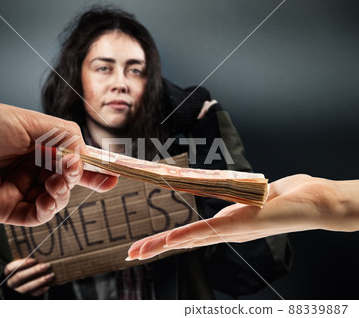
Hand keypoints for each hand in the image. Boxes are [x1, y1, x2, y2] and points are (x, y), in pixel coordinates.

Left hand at [0, 101, 117, 224]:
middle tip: (83, 174)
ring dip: (62, 192)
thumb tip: (85, 152)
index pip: (73, 157)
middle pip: (68, 180)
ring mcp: (21, 189)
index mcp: (39, 144)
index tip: (114, 173)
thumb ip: (62, 135)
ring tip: (56, 182)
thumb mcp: (28, 121)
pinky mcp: (7, 209)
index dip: (93, 166)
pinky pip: (36, 216)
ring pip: (56, 198)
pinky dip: (47, 210)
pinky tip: (47, 200)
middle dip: (81, 179)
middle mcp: (32, 167)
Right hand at [5, 258, 53, 296]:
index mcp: (8, 273)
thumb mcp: (21, 266)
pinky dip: (41, 290)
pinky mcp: (24, 297)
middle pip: (20, 277)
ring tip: (50, 275)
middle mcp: (11, 283)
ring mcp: (17, 291)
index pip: (10, 268)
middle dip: (34, 271)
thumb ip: (27, 262)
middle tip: (46, 266)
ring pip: (27, 287)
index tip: (33, 260)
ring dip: (40, 281)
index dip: (22, 263)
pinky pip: (32, 294)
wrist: (20, 286)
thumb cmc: (23, 271)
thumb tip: (40, 253)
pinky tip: (48, 285)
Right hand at [127, 174, 358, 259]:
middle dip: (155, 248)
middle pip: (184, 241)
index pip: (191, 233)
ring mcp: (232, 230)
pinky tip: (168, 241)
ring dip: (162, 245)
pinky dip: (184, 237)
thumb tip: (223, 192)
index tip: (148, 243)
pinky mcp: (240, 224)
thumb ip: (235, 196)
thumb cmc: (287, 197)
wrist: (316, 202)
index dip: (168, 239)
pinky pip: (207, 231)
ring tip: (138, 252)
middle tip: (131, 254)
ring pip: (190, 239)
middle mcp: (226, 231)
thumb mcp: (252, 193)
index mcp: (226, 224)